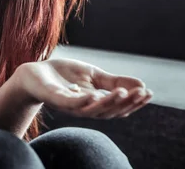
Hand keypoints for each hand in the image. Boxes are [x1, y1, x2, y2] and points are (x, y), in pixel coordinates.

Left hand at [16, 59, 152, 118]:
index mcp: (96, 104)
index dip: (134, 102)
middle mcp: (85, 109)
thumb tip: (141, 84)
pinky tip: (96, 94)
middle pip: (110, 111)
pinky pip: (72, 104)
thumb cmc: (65, 76)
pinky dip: (84, 101)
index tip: (149, 92)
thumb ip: (114, 81)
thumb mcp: (94, 75)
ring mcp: (71, 106)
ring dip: (109, 102)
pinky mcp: (57, 100)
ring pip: (94, 110)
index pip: (119, 107)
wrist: (36, 73)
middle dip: (127, 103)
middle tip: (141, 93)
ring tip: (122, 91)